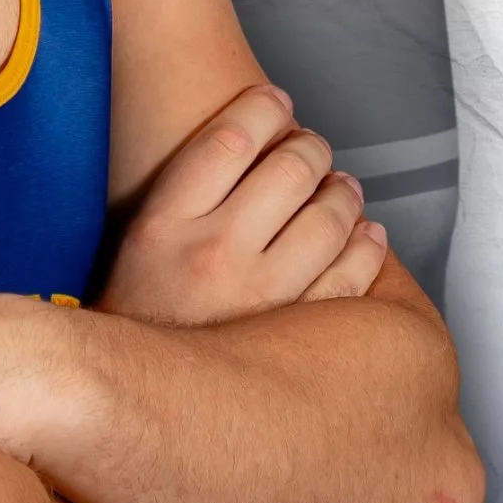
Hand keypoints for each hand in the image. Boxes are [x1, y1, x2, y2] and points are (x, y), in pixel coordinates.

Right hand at [101, 85, 389, 327]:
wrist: (134, 401)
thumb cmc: (142, 314)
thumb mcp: (137, 241)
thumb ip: (185, 189)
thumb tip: (251, 136)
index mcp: (165, 225)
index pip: (230, 139)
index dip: (263, 109)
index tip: (275, 101)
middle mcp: (213, 255)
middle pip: (289, 169)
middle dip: (311, 147)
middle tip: (313, 148)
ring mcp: (260, 297)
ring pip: (329, 217)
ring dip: (345, 193)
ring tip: (341, 188)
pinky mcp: (297, 335)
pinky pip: (353, 274)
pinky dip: (367, 246)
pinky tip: (365, 235)